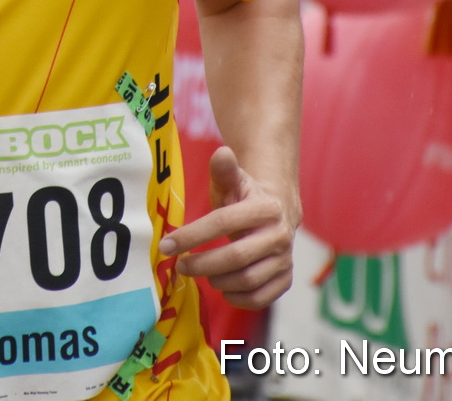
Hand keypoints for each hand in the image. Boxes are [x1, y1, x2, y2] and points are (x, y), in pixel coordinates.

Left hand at [157, 146, 297, 309]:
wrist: (277, 211)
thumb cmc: (245, 196)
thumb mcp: (233, 180)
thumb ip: (224, 169)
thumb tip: (221, 153)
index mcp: (265, 208)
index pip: (222, 223)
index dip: (192, 235)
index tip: (166, 244)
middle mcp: (280, 235)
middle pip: (235, 258)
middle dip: (201, 264)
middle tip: (180, 265)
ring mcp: (285, 259)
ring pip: (247, 280)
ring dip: (217, 281)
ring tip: (200, 273)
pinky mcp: (285, 278)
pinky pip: (261, 298)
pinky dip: (238, 298)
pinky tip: (222, 287)